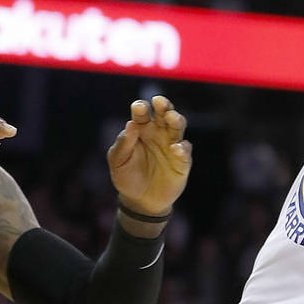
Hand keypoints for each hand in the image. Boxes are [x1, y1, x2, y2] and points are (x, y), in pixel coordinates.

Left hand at [107, 96, 191, 230]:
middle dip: (163, 105)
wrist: (140, 201)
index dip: (141, 107)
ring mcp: (171, 145)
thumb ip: (123, 144)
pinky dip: (182, 148)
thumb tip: (131, 125)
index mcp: (140, 128)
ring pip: (178, 126)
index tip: (140, 108)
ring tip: (171, 118)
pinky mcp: (182, 161)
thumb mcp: (118, 162)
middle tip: (160, 102)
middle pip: (164, 113)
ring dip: (176, 119)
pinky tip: (176, 149)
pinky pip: (185, 151)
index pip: (142, 112)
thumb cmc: (127, 177)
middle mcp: (158, 132)